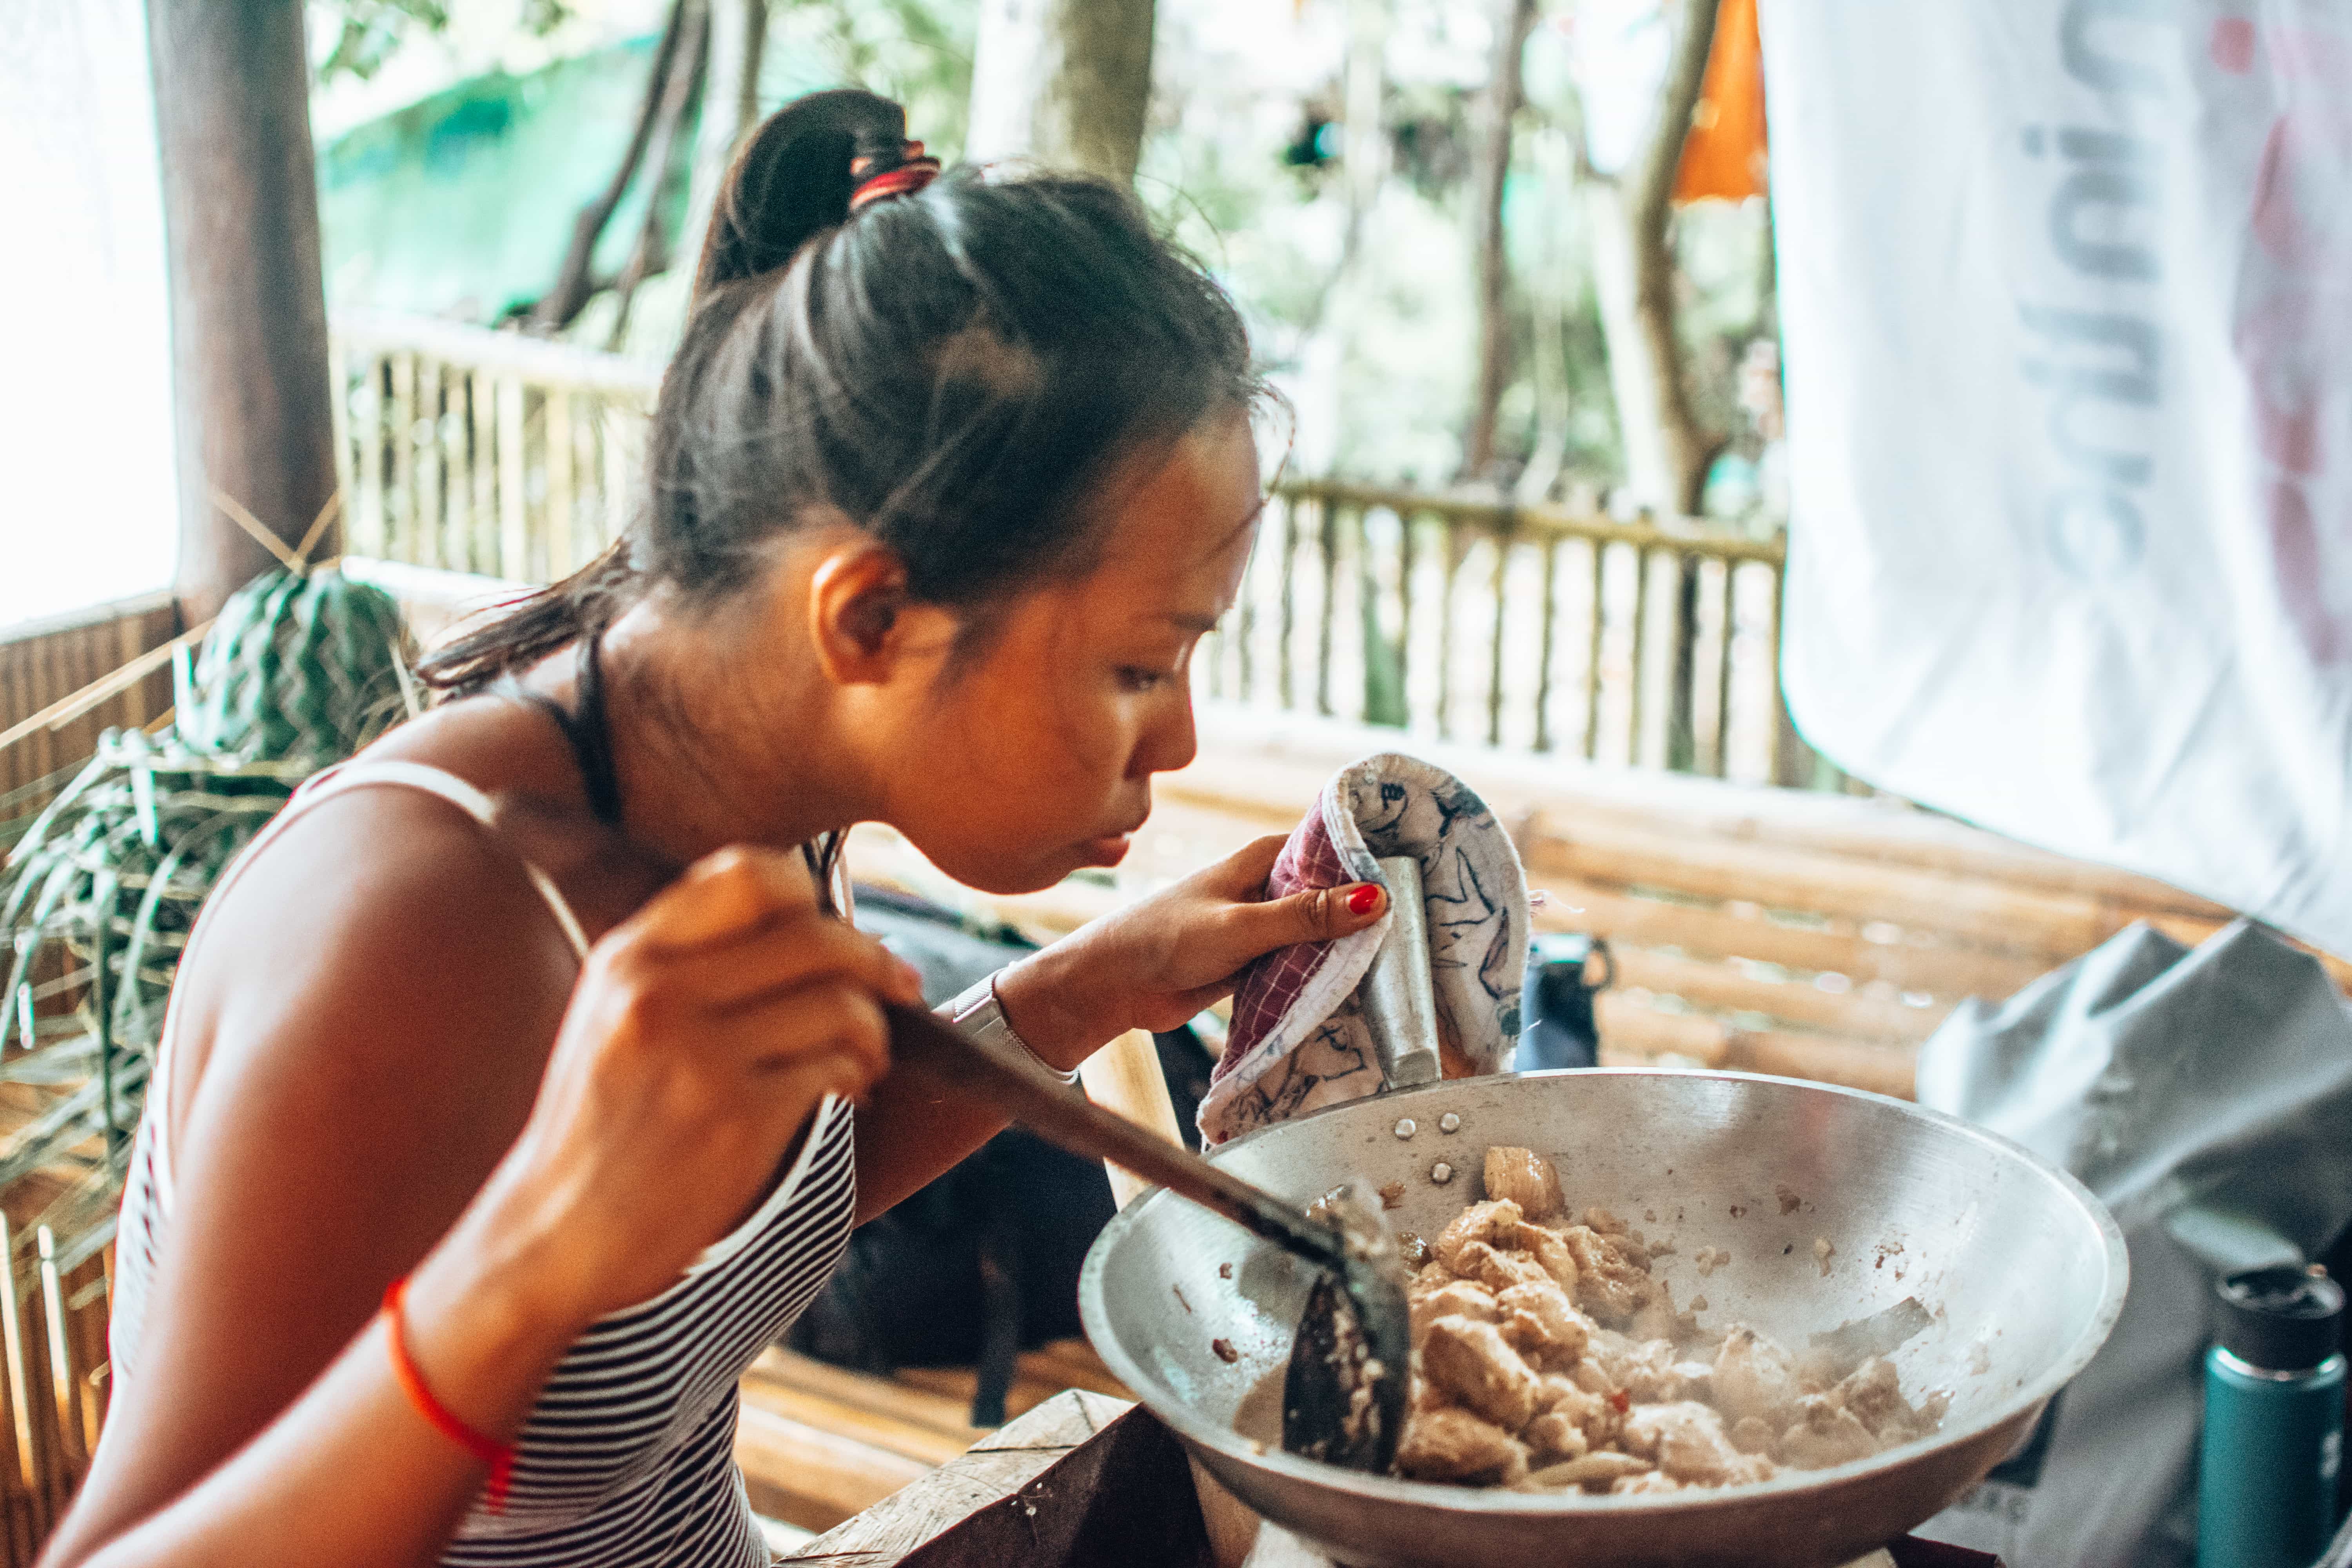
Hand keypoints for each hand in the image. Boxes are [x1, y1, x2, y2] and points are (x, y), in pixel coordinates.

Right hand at [450, 845, 922, 1326]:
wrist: (555, 1234)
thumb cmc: (599, 1127)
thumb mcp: (612, 1017)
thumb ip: (686, 963)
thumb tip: (808, 925)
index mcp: (628, 958)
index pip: (746, 874)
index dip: (809, 893)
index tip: (835, 924)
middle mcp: (660, 995)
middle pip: (815, 937)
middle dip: (874, 960)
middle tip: (899, 984)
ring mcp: (700, 1059)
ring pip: (839, 1004)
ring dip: (875, 1030)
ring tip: (866, 1056)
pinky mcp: (738, 1121)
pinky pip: (835, 1069)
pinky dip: (857, 1077)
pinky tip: (847, 1093)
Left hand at [996, 834, 1387, 1063]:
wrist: (1114, 986)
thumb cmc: (1166, 939)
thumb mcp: (1242, 926)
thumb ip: (1306, 917)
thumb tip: (1376, 900)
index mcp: (1262, 858)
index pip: (1332, 848)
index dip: (1373, 860)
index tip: (1423, 872)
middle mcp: (1267, 886)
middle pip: (1333, 893)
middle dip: (1370, 910)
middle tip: (1430, 926)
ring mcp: (1264, 925)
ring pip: (1321, 932)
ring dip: (1351, 947)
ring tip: (1410, 959)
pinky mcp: (1259, 961)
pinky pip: (1304, 964)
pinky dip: (1326, 973)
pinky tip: (1365, 986)